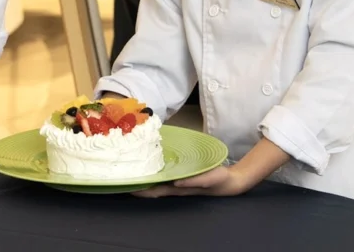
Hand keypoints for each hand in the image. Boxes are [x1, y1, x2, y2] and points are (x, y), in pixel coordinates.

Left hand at [134, 165, 253, 197]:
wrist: (230, 181)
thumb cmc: (219, 180)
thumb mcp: (208, 178)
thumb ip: (194, 181)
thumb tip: (176, 182)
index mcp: (178, 188)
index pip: (155, 191)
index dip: (140, 191)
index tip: (126, 186)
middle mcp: (175, 185)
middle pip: (152, 187)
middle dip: (138, 183)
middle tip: (123, 174)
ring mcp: (178, 181)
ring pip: (157, 180)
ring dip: (146, 176)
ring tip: (132, 167)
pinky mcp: (183, 174)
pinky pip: (165, 173)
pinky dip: (156, 170)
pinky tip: (151, 163)